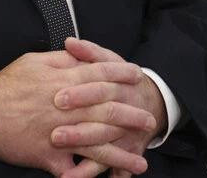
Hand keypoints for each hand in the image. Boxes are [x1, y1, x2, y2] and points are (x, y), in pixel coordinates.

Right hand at [0, 49, 150, 176]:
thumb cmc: (7, 85)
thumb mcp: (33, 61)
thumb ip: (61, 59)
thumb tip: (81, 53)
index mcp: (64, 82)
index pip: (100, 74)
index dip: (121, 73)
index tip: (137, 75)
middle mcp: (67, 108)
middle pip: (107, 110)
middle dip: (131, 115)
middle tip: (149, 121)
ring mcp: (60, 134)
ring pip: (98, 145)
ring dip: (122, 154)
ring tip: (141, 162)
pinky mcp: (49, 155)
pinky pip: (73, 170)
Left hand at [48, 38, 167, 177]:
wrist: (151, 103)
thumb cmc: (121, 80)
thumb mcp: (109, 60)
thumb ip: (89, 52)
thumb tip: (70, 42)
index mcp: (120, 85)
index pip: (100, 88)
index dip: (80, 93)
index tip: (58, 98)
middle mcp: (127, 111)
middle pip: (105, 121)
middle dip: (80, 130)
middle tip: (55, 135)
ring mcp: (128, 135)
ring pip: (109, 148)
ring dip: (88, 157)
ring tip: (65, 164)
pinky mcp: (128, 153)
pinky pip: (118, 169)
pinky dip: (103, 176)